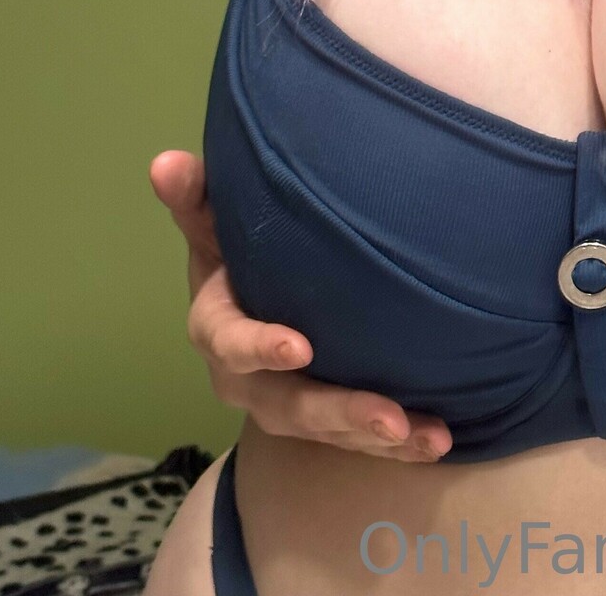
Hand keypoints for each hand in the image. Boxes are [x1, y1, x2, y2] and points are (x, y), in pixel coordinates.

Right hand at [149, 150, 453, 461]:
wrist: (253, 298)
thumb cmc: (236, 251)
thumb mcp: (213, 223)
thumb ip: (197, 198)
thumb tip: (166, 162)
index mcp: (218, 328)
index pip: (231, 341)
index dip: (260, 347)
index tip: (301, 347)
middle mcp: (249, 380)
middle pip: (289, 404)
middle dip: (338, 411)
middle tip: (387, 415)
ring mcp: (286, 405)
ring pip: (328, 429)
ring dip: (377, 435)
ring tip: (427, 436)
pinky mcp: (323, 421)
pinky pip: (357, 440)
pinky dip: (400, 443)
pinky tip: (439, 440)